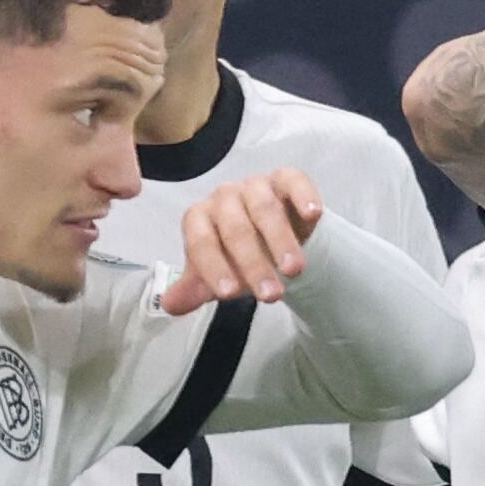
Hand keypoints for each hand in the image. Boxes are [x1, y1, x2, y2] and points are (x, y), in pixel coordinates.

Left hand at [163, 167, 321, 314]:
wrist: (273, 236)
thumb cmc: (241, 255)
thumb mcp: (219, 275)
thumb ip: (195, 289)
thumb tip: (170, 306)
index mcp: (200, 218)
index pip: (201, 242)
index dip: (214, 267)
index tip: (230, 294)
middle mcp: (224, 198)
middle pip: (235, 228)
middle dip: (254, 264)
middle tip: (271, 295)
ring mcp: (255, 185)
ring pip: (264, 208)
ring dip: (281, 240)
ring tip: (294, 270)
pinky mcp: (285, 180)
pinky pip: (293, 181)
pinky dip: (304, 196)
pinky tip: (313, 214)